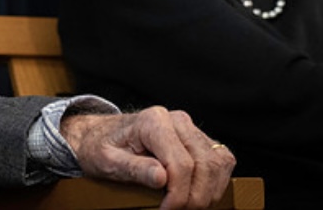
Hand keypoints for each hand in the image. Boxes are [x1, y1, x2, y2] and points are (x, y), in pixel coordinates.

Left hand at [60, 107, 234, 209]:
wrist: (101, 135)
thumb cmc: (102, 147)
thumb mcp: (108, 161)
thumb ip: (134, 168)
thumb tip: (161, 178)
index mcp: (152, 121)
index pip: (181, 163)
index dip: (178, 195)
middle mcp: (176, 120)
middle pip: (204, 164)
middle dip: (195, 197)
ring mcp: (189, 128)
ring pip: (218, 162)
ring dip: (208, 192)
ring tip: (186, 205)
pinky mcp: (198, 138)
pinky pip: (221, 159)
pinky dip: (216, 182)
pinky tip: (197, 193)